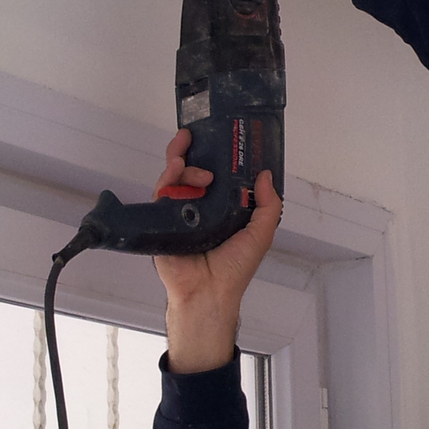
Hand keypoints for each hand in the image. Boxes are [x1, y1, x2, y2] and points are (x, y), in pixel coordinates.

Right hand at [153, 129, 282, 372]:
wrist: (208, 293)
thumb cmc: (234, 267)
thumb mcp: (261, 234)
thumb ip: (268, 205)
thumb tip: (266, 174)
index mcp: (220, 208)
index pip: (214, 175)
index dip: (214, 155)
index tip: (216, 137)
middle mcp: (197, 207)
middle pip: (188, 171)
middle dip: (187, 150)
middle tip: (189, 135)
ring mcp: (177, 213)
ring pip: (172, 178)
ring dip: (179, 163)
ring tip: (185, 161)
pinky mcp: (160, 221)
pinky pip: (160, 194)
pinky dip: (165, 179)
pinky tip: (174, 171)